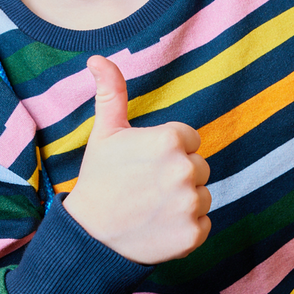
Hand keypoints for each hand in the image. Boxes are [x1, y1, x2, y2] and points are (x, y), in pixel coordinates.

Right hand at [63, 55, 210, 264]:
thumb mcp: (105, 132)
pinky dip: (185, 228)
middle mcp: (185, 170)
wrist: (90, 235)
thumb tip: (97, 58)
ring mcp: (190, 204)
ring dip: (183, 203)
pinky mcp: (194, 234)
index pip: (190, 141)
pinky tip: (159, 226)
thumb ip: (112, 92)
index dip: (167, 152)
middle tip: (146, 188)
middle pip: (198, 168)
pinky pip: (203, 224)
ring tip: (152, 208)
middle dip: (177, 177)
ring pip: (202, 196)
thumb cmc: (99, 179)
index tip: (145, 165)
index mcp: (170, 139)